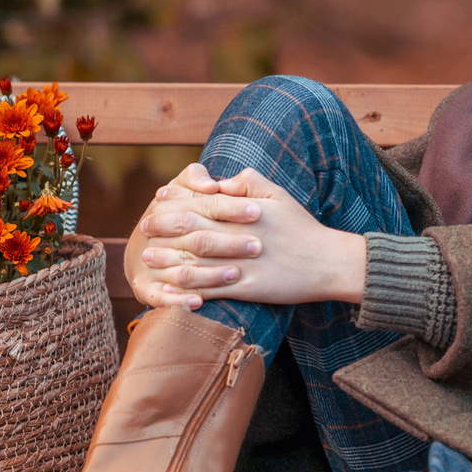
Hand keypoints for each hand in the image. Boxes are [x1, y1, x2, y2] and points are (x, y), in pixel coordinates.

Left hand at [126, 163, 366, 310]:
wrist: (328, 262)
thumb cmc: (303, 227)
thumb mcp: (278, 195)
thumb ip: (248, 182)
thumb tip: (220, 181)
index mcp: (244, 212)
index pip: (202, 202)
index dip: (177, 200)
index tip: (158, 198)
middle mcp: (239, 237)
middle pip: (193, 229)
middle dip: (164, 227)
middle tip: (144, 226)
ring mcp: (242, 264)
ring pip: (197, 261)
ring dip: (169, 259)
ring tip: (147, 257)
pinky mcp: (248, 289)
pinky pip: (213, 290)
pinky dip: (190, 290)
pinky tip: (171, 289)